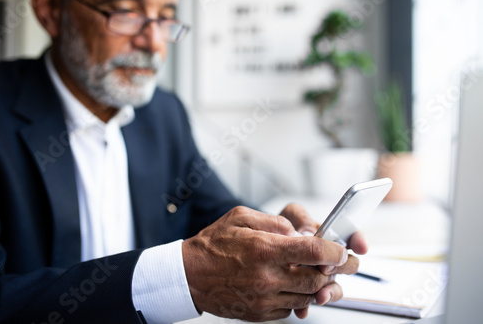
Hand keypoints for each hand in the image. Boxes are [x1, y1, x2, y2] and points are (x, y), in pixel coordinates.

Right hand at [182, 206, 354, 321]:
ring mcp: (263, 299)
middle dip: (335, 271)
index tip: (342, 250)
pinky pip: (291, 309)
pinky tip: (294, 286)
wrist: (189, 275)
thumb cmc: (213, 245)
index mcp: (264, 249)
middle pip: (317, 278)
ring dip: (319, 286)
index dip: (335, 251)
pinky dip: (299, 298)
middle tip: (340, 264)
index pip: (314, 251)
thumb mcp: (241, 217)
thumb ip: (275, 222)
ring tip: (318, 274)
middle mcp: (266, 277)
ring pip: (307, 297)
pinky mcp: (260, 314)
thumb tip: (300, 232)